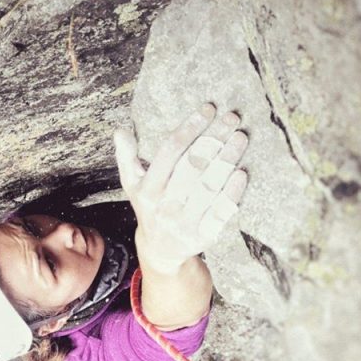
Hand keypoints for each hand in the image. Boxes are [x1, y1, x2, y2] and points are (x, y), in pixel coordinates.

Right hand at [114, 104, 247, 272]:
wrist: (160, 250)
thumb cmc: (149, 208)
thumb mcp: (132, 185)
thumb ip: (127, 158)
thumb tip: (120, 131)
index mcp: (147, 190)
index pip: (169, 152)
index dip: (190, 128)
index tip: (208, 109)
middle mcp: (164, 206)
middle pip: (192, 166)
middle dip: (213, 139)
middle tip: (231, 118)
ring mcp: (184, 222)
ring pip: (209, 186)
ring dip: (227, 160)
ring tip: (240, 137)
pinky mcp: (202, 236)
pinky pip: (219, 211)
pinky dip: (231, 192)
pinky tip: (240, 172)